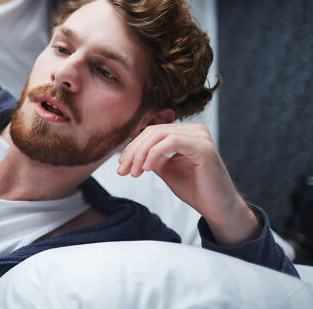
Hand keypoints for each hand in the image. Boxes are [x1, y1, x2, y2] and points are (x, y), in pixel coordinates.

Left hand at [118, 123, 260, 244]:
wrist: (217, 208)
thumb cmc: (194, 189)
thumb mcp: (165, 168)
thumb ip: (151, 155)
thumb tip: (131, 148)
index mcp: (185, 132)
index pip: (151, 132)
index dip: (133, 147)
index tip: (121, 165)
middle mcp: (194, 130)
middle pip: (152, 131)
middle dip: (133, 151)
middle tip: (123, 171)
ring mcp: (200, 136)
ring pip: (158, 135)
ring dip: (141, 154)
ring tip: (134, 172)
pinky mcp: (203, 147)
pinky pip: (171, 142)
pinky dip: (154, 154)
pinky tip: (148, 169)